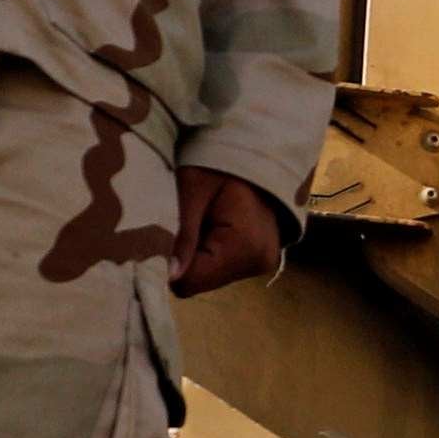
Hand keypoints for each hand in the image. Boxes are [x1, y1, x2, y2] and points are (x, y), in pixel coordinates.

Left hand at [169, 167, 290, 299]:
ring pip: (212, 278)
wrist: (253, 155)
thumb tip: (172, 278)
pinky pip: (224, 270)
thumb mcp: (193, 195)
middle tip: (197, 223)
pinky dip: (214, 255)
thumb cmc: (217, 166)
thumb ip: (184, 238)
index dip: (175, 261)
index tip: (175, 234)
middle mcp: (261, 261)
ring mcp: (265, 263)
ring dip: (202, 255)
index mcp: (245, 245)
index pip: (193, 281)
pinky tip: (220, 229)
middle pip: (202, 282)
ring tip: (210, 222)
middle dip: (190, 258)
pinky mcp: (263, 261)